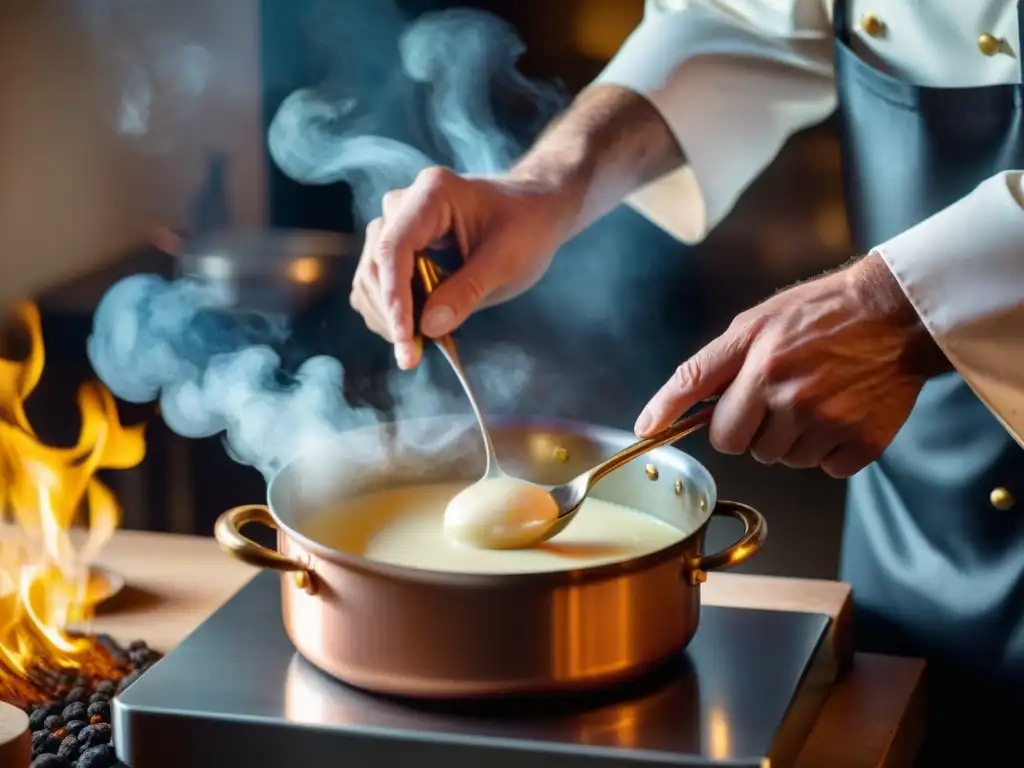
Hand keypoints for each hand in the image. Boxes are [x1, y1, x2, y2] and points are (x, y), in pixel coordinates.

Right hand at [350, 167, 576, 368]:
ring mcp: (395, 221)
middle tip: (412, 355)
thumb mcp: (506, 263)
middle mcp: (403, 203)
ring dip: (386, 315)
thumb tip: (428, 328)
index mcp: (431, 194)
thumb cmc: (525, 229)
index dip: (395, 300)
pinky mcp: (395, 241)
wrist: (530, 211)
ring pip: (370, 275)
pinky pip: (376, 279)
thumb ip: (467, 292)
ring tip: (415, 345)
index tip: (405, 341)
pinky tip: (411, 330)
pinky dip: (389, 308)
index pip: (394, 249)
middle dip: (390, 314)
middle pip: (375, 264)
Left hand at [634, 254, 948, 477]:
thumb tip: (648, 422)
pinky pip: (828, 467)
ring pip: (788, 460)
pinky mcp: (864, 443)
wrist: (896, 312)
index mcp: (762, 370)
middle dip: (756, 428)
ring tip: (816, 396)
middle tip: (780, 394)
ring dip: (794, 438)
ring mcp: (832, 425)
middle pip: (750, 450)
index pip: (720, 433)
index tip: (688, 424)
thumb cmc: (818, 314)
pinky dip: (832, 449)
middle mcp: (794, 401)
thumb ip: (700, 374)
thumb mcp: (751, 326)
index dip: (716, 423)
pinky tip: (842, 412)